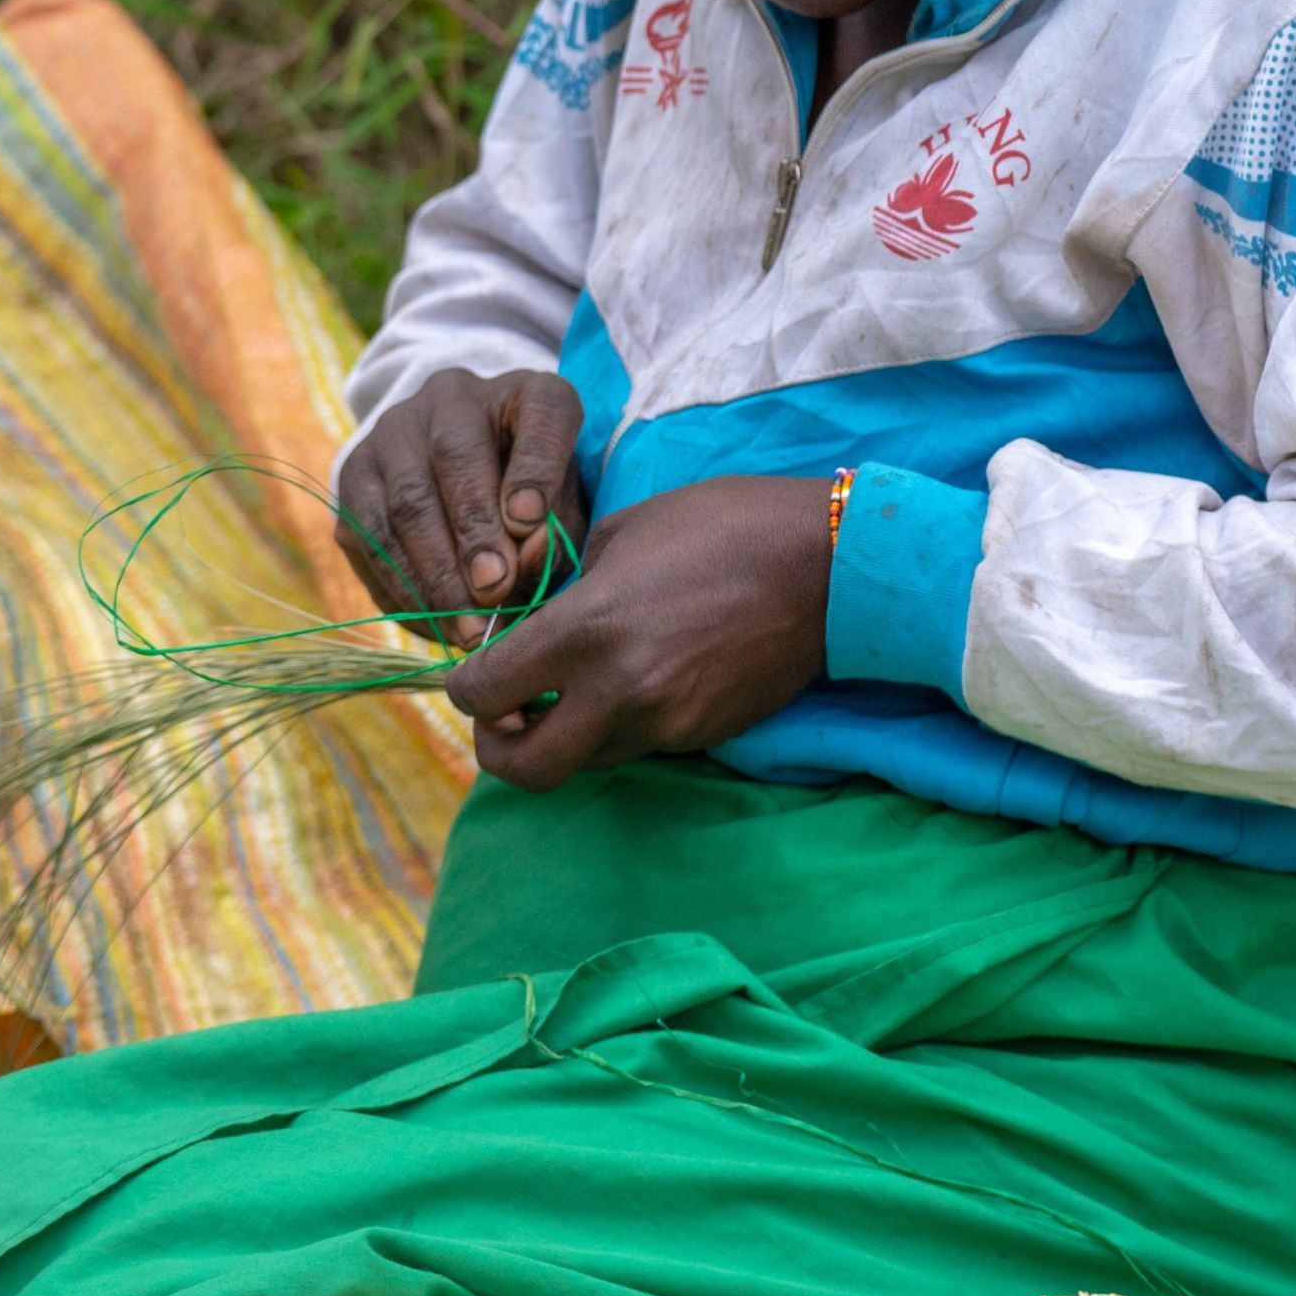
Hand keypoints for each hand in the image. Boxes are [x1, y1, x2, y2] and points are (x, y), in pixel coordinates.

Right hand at [334, 367, 585, 646]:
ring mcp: (395, 429)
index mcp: (527, 393)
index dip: (535, 466)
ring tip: (464, 625)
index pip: (541, 412)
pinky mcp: (356, 471)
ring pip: (406, 500)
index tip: (529, 521)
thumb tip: (523, 562)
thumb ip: (555, 530)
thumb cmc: (531, 497)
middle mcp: (455, 396)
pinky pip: (369, 533)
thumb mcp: (562, 507)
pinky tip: (429, 619)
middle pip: (457, 457)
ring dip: (436, 571)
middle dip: (474, 532)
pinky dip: (402, 583)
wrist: (462, 475)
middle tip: (493, 590)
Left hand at [447, 474, 833, 788]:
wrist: (828, 564)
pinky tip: (644, 676)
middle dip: (501, 748)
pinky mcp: (703, 737)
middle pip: (524, 771)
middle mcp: (618, 692)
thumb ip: (567, 588)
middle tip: (508, 714)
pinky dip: (623, 723)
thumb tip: (537, 622)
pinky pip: (639, 745)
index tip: (482, 670)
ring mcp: (665, 724)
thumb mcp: (623, 531)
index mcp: (586, 631)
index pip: (483, 695)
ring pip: (585, 761)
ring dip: (566, 736)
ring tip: (579, 687)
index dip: (467, 688)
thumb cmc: (723, 524)